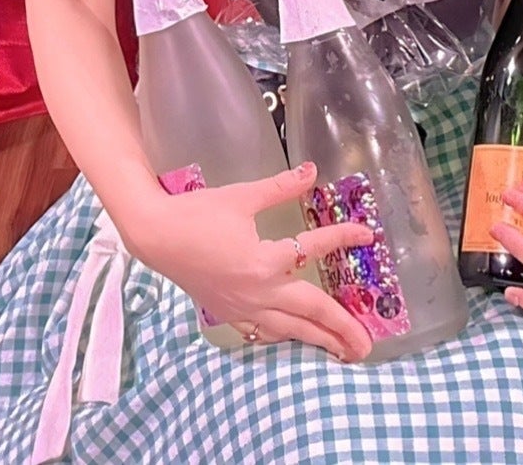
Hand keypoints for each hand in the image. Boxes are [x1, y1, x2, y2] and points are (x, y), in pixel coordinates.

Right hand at [121, 162, 378, 360]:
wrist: (155, 236)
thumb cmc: (196, 214)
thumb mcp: (241, 196)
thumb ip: (280, 187)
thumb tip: (311, 171)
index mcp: (264, 260)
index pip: (314, 249)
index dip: (343, 238)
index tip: (367, 234)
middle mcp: (258, 291)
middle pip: (310, 312)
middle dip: (342, 329)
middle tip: (367, 345)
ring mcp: (243, 307)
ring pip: (290, 329)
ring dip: (319, 340)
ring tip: (344, 351)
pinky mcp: (229, 313)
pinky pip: (265, 331)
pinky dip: (286, 336)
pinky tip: (297, 338)